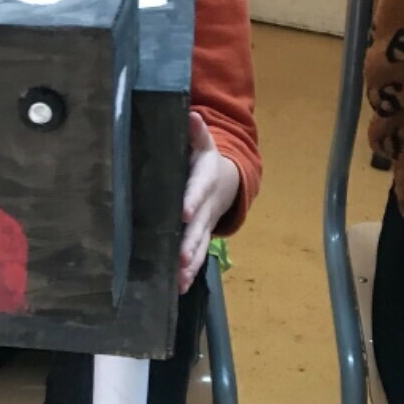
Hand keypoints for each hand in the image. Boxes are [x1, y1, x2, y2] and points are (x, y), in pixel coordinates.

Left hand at [179, 112, 239, 292]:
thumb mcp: (201, 143)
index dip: (192, 200)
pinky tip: (178, 288)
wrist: (225, 181)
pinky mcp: (200, 237)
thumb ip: (196, 132)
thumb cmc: (203, 160)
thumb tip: (192, 115)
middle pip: (199, 226)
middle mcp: (206, 206)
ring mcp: (204, 224)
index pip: (197, 190)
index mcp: (203, 180)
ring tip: (181, 280)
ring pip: (198, 245)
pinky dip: (188, 272)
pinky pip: (196, 254)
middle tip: (181, 259)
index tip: (183, 213)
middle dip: (190, 243)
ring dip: (190, 264)